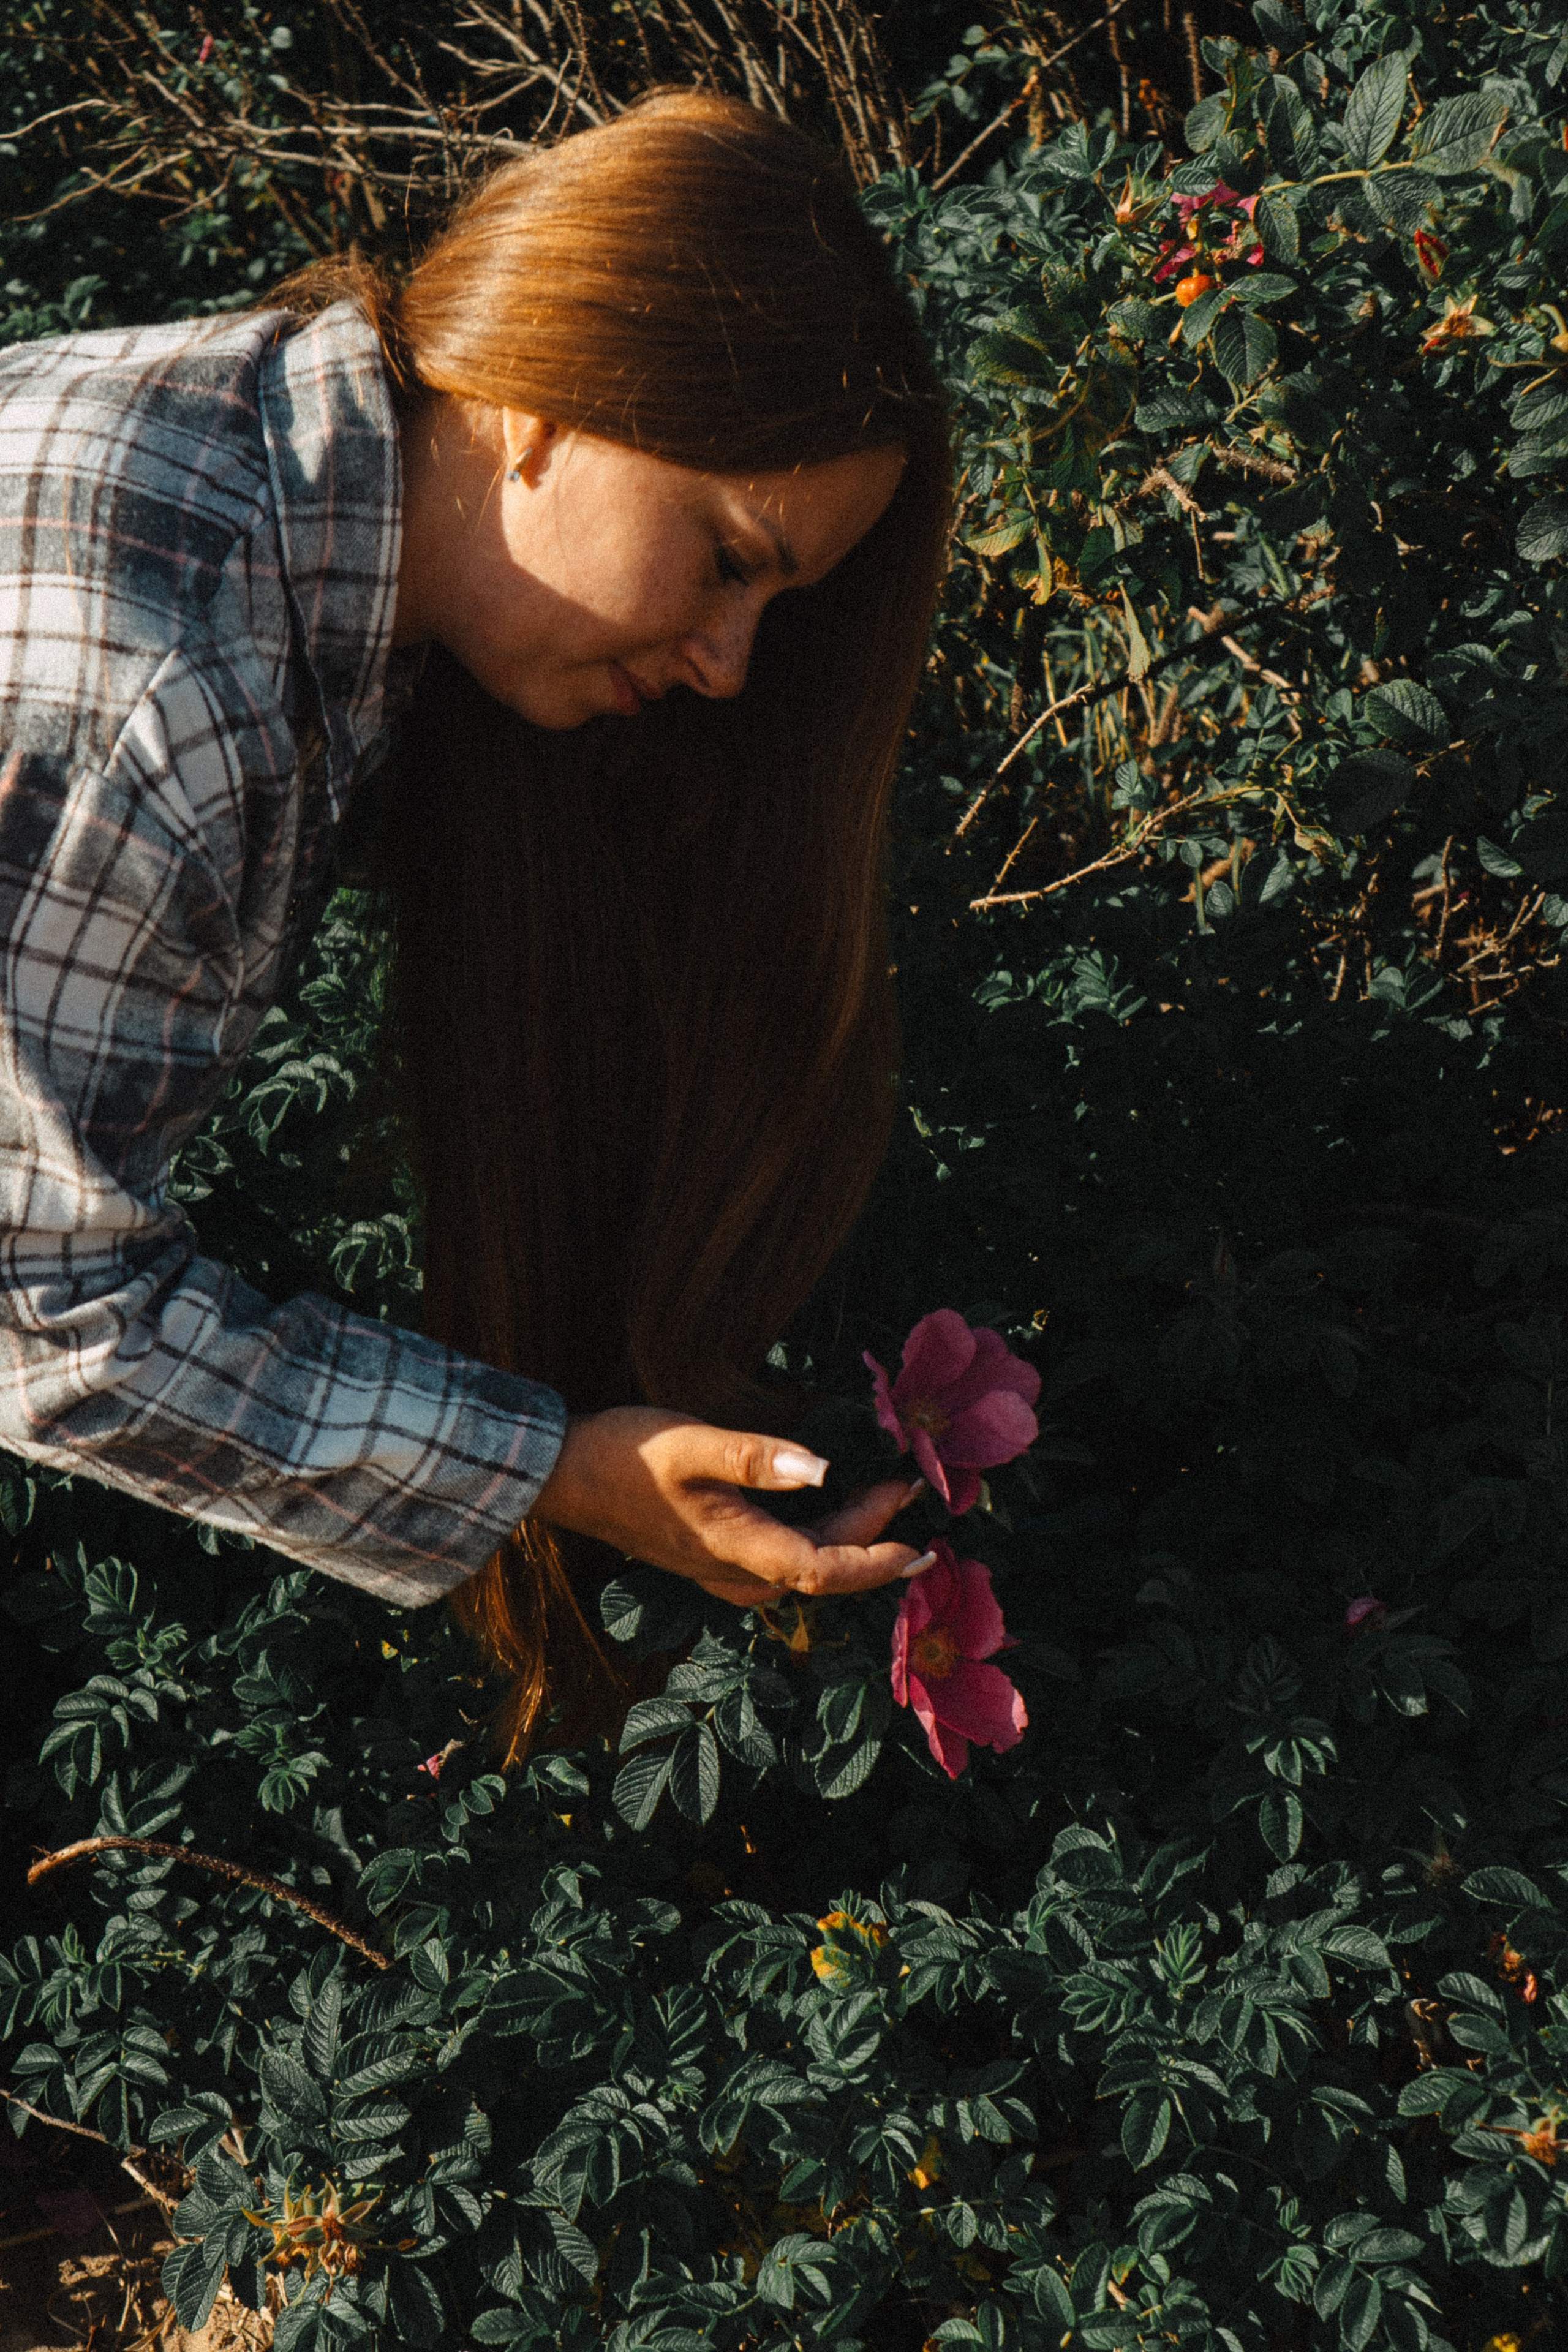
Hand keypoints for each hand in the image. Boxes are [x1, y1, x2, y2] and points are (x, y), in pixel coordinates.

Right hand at [530, 1405, 933, 1608]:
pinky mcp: (706, 1553)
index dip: (878, 1563)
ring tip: (879, 1498)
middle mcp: (732, 1570)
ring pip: (798, 1566)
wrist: (561, 1476)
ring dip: (843, 1539)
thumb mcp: (693, 1444)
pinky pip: (776, 1560)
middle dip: (871, 1536)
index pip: (825, 1571)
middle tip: (906, 1489)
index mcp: (736, 1548)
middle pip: (819, 1567)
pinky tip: (817, 1511)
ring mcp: (717, 1567)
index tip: (923, 1546)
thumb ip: (758, 1458)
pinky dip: (811, 1539)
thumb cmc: (624, 1456)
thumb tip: (825, 1468)